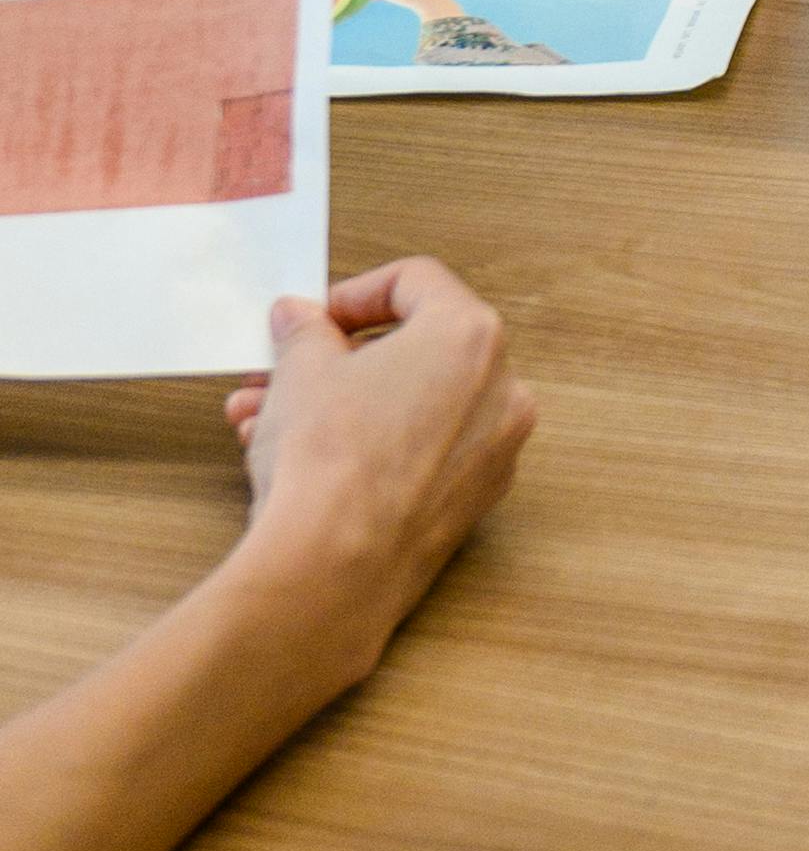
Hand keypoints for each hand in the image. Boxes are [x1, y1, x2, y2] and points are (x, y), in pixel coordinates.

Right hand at [222, 259, 535, 693]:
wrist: (334, 567)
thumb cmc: (327, 460)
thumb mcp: (301, 369)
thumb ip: (306, 331)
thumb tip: (301, 320)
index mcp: (471, 336)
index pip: (415, 282)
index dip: (353, 293)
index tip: (313, 317)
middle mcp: (502, 389)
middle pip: (413, 349)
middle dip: (335, 359)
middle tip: (283, 369)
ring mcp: (494, 450)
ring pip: (409, 406)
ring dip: (337, 404)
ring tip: (264, 419)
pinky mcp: (473, 500)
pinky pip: (420, 451)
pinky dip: (370, 445)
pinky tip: (301, 460)